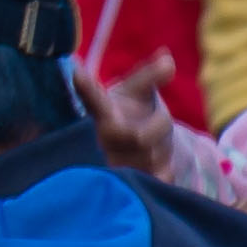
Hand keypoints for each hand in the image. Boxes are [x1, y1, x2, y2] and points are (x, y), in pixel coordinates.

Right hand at [82, 69, 186, 184]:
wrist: (125, 150)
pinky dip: (166, 171)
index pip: (94, 99)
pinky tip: (157, 167)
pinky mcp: (129, 185)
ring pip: (155, 157)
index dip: (86, 88)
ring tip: (154, 143)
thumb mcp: (137, 92)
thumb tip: (168, 60)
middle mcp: (103, 140)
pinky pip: (161, 176)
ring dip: (164, 148)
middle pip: (139, 136)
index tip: (78, 74)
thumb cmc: (130, 113)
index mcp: (104, 114)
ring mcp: (114, 165)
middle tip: (161, 119)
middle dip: (158, 125)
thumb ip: (151, 76)